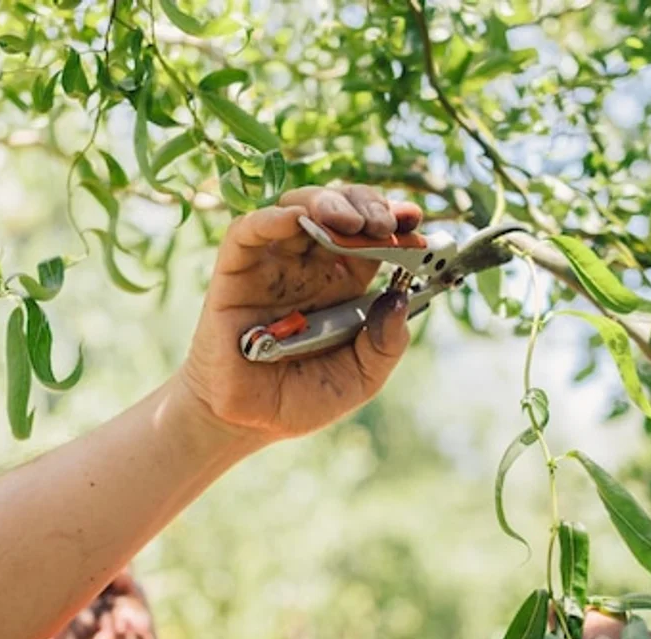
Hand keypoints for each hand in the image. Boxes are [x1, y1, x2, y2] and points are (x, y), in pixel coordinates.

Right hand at [178, 184, 422, 441]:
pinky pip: (248, 232)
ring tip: (349, 223)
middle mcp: (311, 265)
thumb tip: (400, 298)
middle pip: (340, 211)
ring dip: (327, 203)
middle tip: (385, 224)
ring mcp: (273, 264)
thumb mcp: (361, 378)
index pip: (373, 236)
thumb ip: (385, 345)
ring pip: (298, 208)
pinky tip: (295, 220)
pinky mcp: (235, 271)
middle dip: (366, 205)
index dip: (395, 221)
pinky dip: (271, 218)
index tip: (415, 221)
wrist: (247, 424)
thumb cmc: (303, 399)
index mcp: (345, 283)